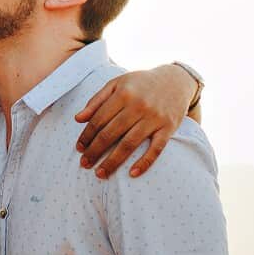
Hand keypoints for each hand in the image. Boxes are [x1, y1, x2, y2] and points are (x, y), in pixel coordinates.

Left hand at [74, 64, 197, 178]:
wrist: (176, 80)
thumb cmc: (141, 84)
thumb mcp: (117, 84)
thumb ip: (97, 100)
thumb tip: (78, 119)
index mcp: (122, 94)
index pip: (99, 119)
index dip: (87, 135)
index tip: (79, 148)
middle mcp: (138, 106)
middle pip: (111, 133)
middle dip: (95, 150)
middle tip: (84, 163)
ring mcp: (154, 118)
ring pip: (129, 143)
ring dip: (113, 161)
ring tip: (100, 173)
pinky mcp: (169, 128)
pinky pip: (156, 149)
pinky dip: (145, 162)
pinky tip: (132, 174)